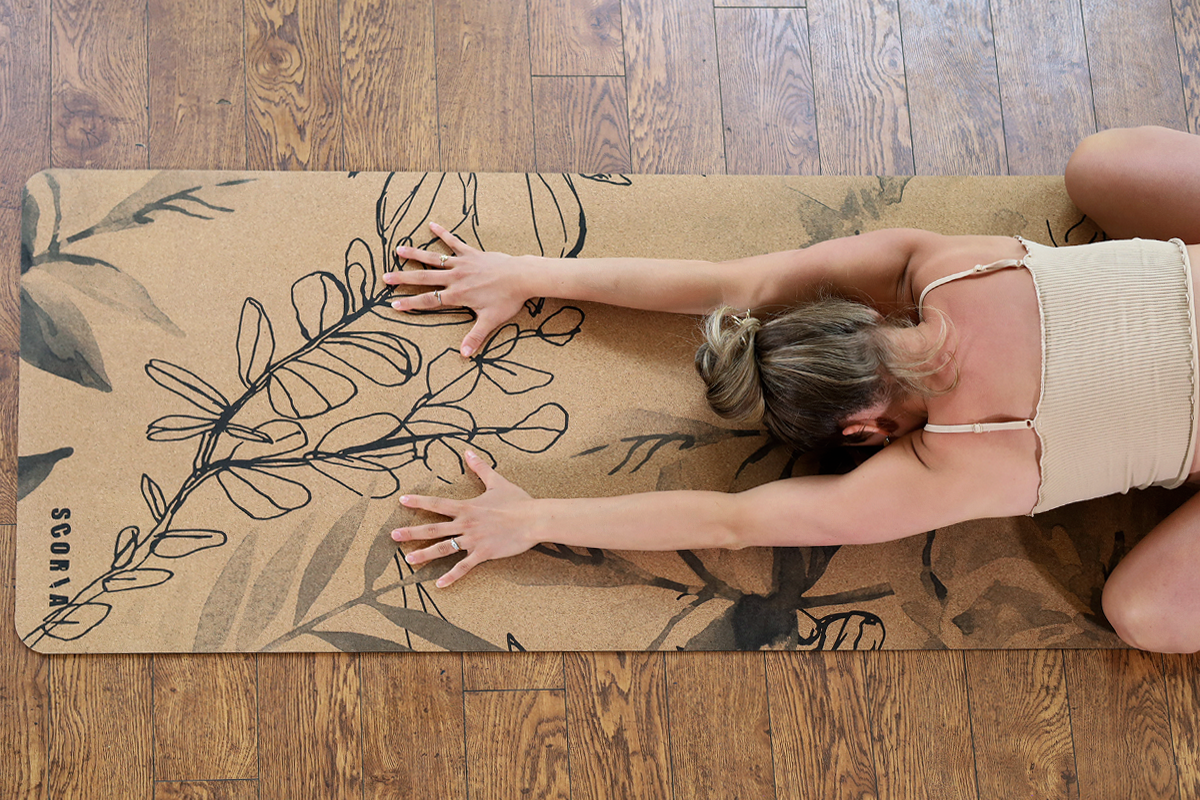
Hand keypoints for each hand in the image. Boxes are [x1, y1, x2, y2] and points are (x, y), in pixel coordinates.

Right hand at [383, 222, 530, 357]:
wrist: (521, 277)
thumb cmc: (507, 300)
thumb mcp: (490, 321)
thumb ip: (475, 337)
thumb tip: (464, 355)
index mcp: (457, 295)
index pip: (428, 301)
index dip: (410, 304)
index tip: (393, 305)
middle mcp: (455, 278)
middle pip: (424, 278)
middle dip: (403, 278)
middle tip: (385, 277)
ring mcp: (462, 264)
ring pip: (434, 258)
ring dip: (415, 254)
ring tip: (398, 249)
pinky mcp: (472, 253)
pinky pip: (454, 242)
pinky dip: (443, 233)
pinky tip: (431, 225)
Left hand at [391, 451, 537, 586]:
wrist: (533, 519)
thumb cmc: (517, 501)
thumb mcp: (497, 481)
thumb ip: (481, 468)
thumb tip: (468, 451)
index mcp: (467, 507)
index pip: (437, 503)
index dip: (419, 501)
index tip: (402, 500)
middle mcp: (466, 524)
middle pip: (433, 528)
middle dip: (412, 532)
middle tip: (393, 536)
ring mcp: (473, 540)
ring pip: (444, 548)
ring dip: (425, 554)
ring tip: (408, 560)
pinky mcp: (483, 554)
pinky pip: (464, 567)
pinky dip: (451, 576)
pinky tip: (439, 584)